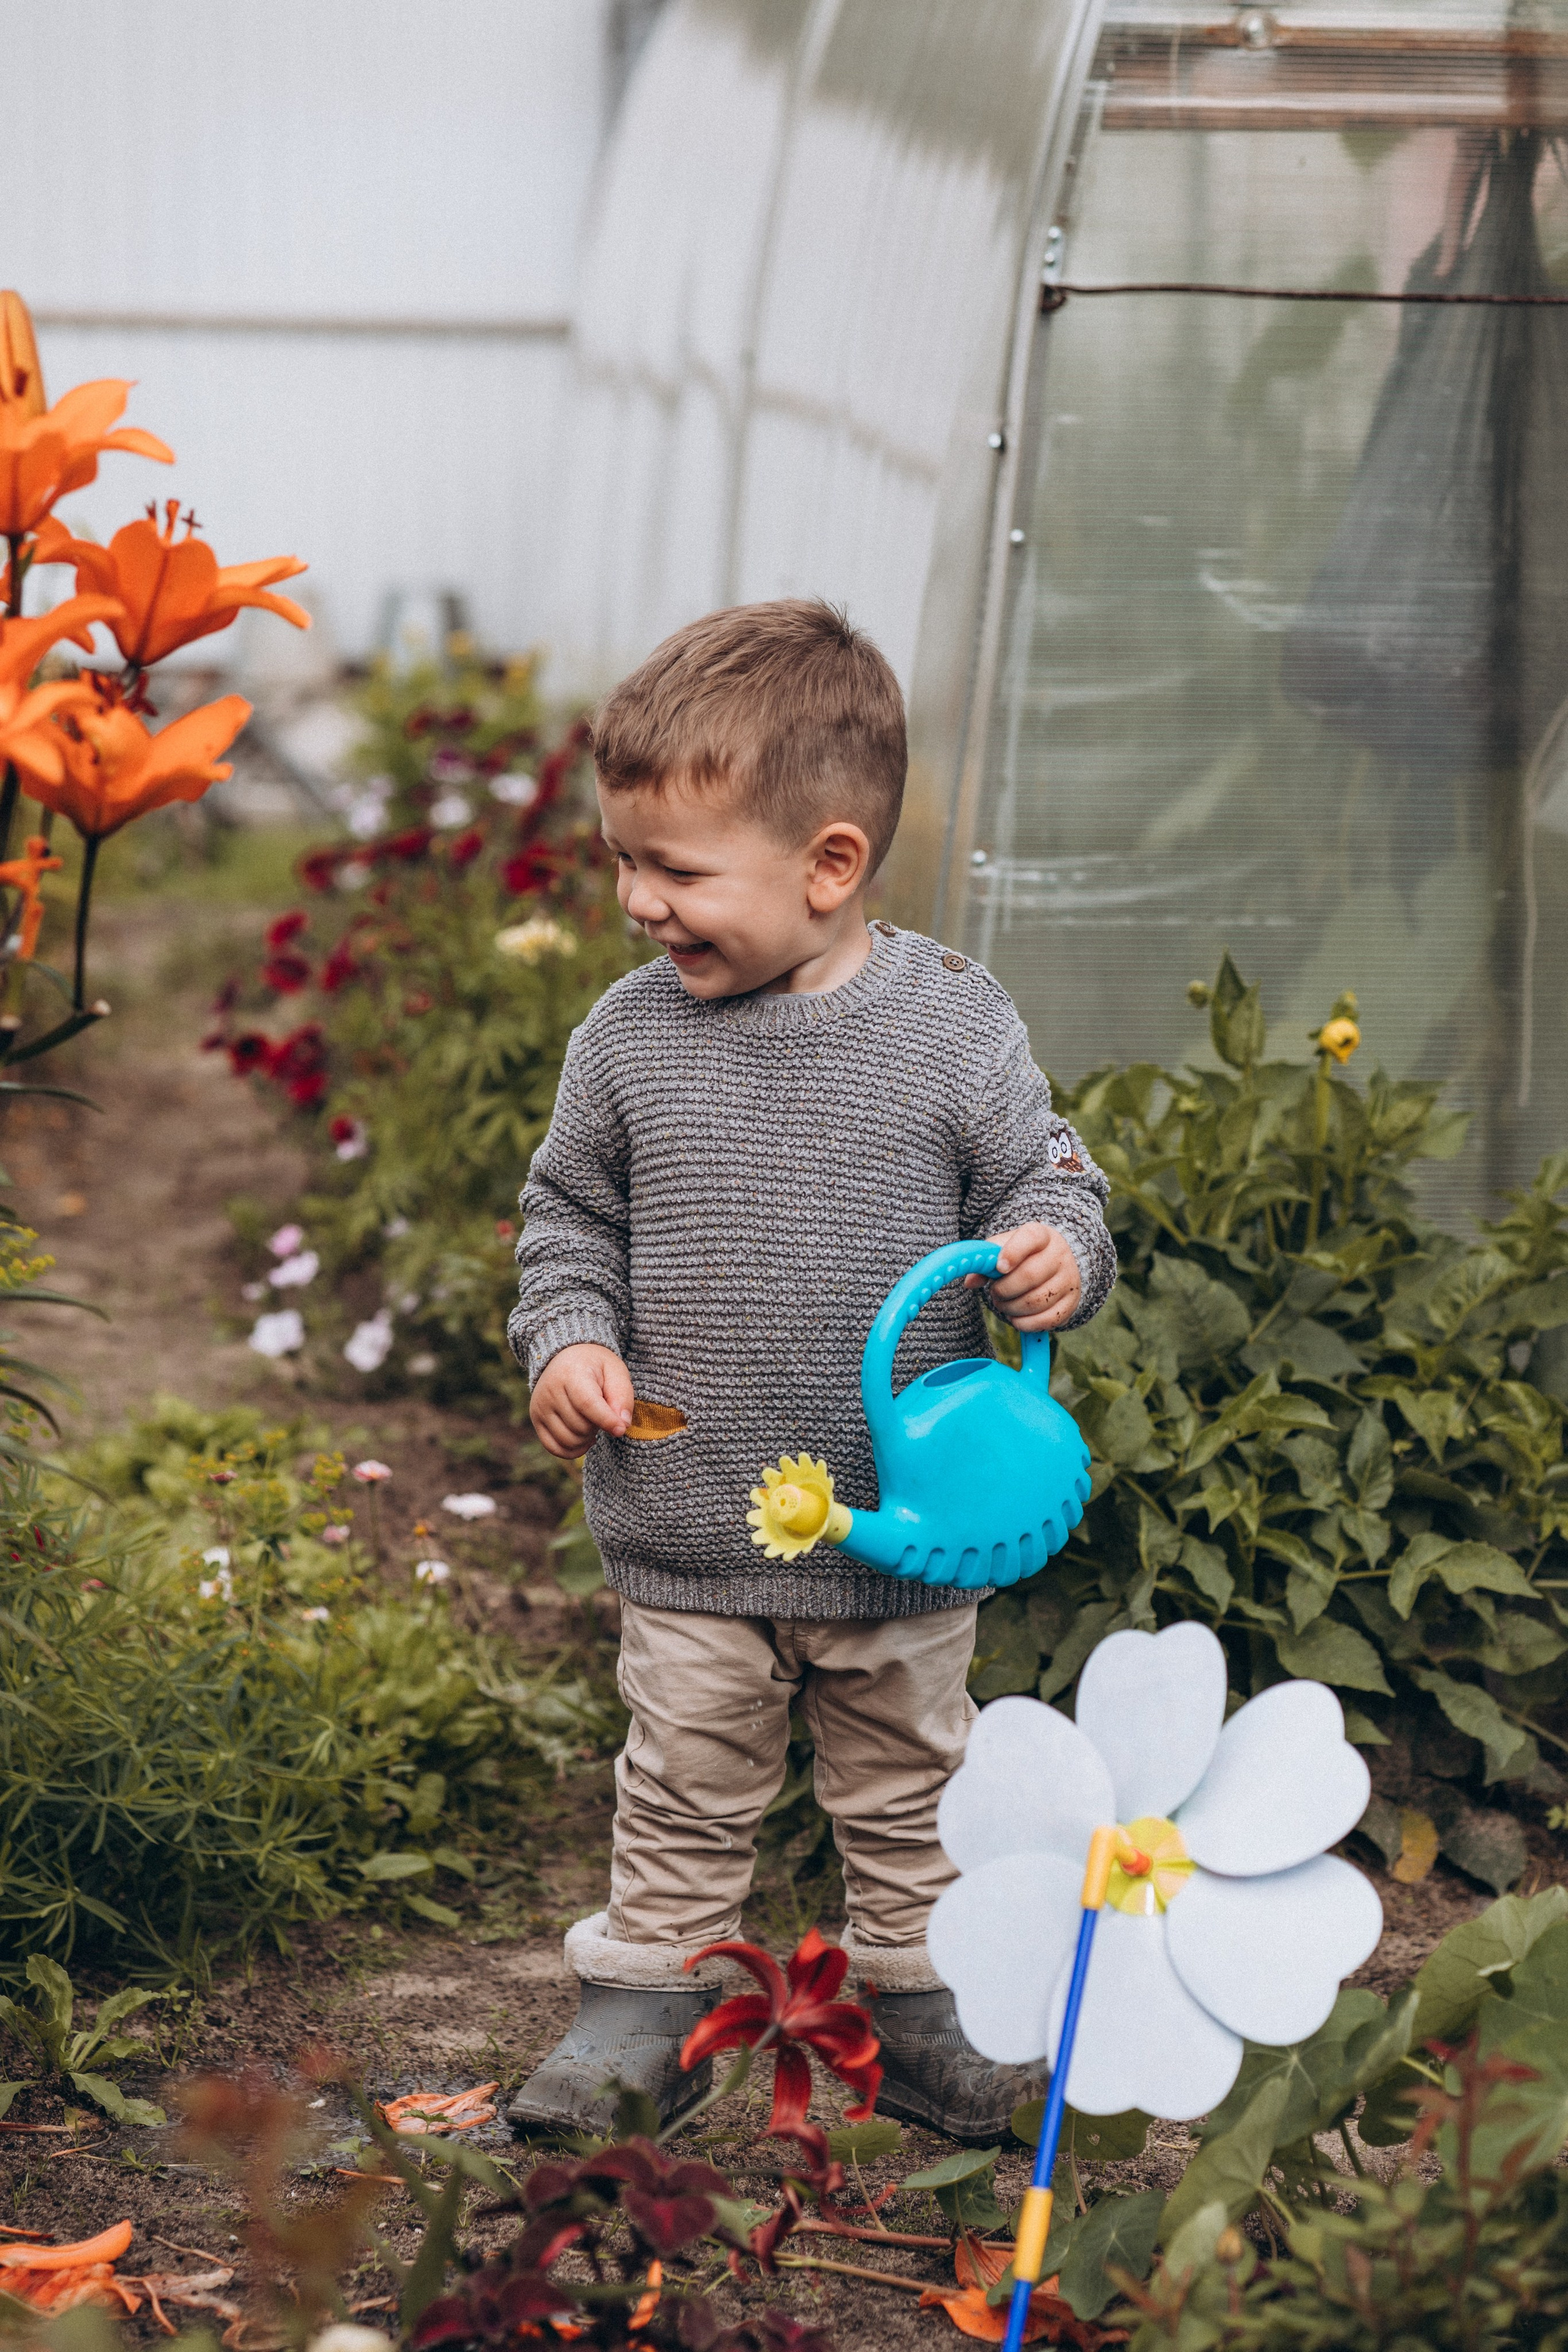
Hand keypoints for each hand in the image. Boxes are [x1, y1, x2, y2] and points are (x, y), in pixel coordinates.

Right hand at [530, 1343, 634, 1457]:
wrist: (565, 1357)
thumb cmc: (595, 1366)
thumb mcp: (615, 1371)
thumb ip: (622, 1396)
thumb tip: (622, 1425)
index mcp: (571, 1373)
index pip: (587, 1404)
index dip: (606, 1420)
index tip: (620, 1429)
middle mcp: (550, 1391)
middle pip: (580, 1426)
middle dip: (598, 1426)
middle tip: (603, 1412)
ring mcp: (540, 1407)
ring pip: (569, 1440)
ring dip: (587, 1438)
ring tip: (593, 1422)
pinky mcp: (536, 1419)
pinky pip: (555, 1448)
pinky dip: (573, 1450)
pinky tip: (584, 1438)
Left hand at [963, 1222, 1081, 1330]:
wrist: (1056, 1265)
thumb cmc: (1024, 1256)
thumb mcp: (1004, 1249)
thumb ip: (986, 1260)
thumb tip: (970, 1282)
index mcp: (1042, 1235)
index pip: (1031, 1238)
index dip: (1013, 1253)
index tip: (999, 1267)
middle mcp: (1059, 1255)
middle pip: (1030, 1275)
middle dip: (1004, 1289)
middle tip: (995, 1293)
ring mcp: (1069, 1280)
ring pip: (1037, 1301)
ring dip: (1012, 1308)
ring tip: (1004, 1304)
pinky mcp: (1071, 1303)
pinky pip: (1048, 1320)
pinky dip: (1026, 1324)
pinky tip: (1016, 1318)